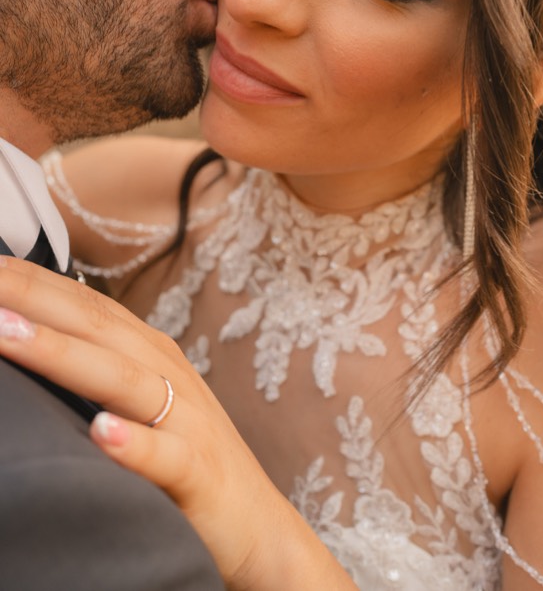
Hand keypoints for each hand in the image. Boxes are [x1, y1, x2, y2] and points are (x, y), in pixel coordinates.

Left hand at [0, 257, 354, 590]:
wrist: (255, 523)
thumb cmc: (185, 463)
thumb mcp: (140, 406)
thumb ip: (96, 369)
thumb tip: (24, 336)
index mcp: (153, 356)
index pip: (86, 306)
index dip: (33, 282)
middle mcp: (170, 377)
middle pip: (97, 328)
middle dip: (32, 299)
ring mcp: (188, 423)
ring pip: (123, 382)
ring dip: (64, 355)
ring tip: (5, 334)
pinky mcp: (199, 474)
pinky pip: (166, 458)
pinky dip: (134, 444)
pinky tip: (100, 432)